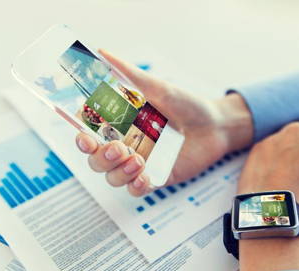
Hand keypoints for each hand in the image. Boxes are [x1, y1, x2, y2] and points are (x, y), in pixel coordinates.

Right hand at [76, 49, 252, 195]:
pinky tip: (144, 177)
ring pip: (113, 178)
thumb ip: (129, 74)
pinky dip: (136, 186)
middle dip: (101, 158)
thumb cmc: (186, 104)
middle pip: (97, 161)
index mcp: (120, 126)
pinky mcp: (157, 178)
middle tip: (119, 148)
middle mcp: (126, 146)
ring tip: (138, 160)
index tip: (86, 138)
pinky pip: (137, 190)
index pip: (90, 137)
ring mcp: (140, 164)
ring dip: (119, 172)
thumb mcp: (158, 87)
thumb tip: (102, 53)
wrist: (216, 124)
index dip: (83, 141)